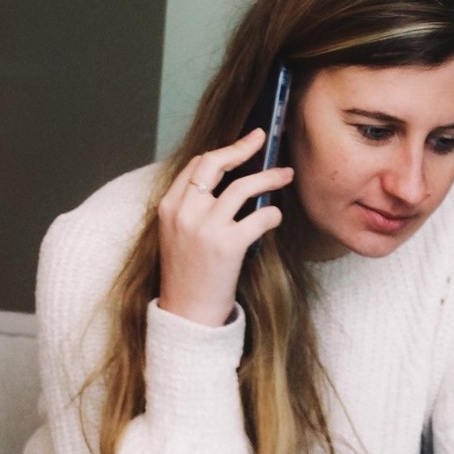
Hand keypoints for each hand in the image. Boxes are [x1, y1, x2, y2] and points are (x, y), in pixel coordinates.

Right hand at [156, 130, 293, 326]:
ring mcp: (205, 228)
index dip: (221, 152)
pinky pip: (260, 216)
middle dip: (242, 147)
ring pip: (243, 186)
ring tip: (285, 175)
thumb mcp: (177, 236)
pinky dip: (273, 214)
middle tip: (262, 139)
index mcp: (168, 207)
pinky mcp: (228, 245)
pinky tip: (275, 217)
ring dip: (269, 177)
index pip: (195, 166)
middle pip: (214, 164)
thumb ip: (193, 208)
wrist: (186, 314)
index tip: (240, 146)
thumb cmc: (188, 275)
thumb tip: (227, 182)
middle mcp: (184, 213)